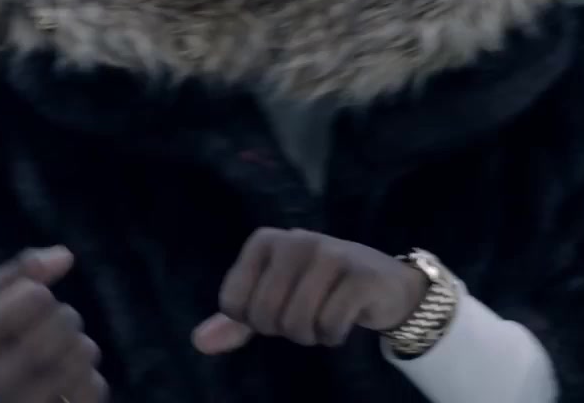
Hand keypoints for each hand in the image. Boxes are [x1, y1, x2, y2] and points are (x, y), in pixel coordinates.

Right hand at [0, 247, 107, 402]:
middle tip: (50, 332)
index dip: (39, 293)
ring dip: (80, 348)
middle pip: (64, 320)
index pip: (34, 294)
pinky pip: (95, 384)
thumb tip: (65, 255)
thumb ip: (20, 271)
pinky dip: (89, 379)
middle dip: (65, 319)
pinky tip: (68, 385)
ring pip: (84, 351)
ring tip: (59, 358)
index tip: (29, 306)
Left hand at [192, 228, 427, 353]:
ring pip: (296, 322)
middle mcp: (295, 240)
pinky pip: (330, 324)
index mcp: (265, 241)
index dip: (254, 321)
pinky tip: (345, 321)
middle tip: (304, 315)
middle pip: (264, 315)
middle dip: (284, 329)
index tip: (278, 307)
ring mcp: (329, 254)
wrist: (384, 285)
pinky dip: (333, 336)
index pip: (233, 303)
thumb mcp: (273, 299)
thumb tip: (199, 342)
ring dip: (311, 335)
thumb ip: (236, 320)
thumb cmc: (319, 289)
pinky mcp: (359, 274)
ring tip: (324, 318)